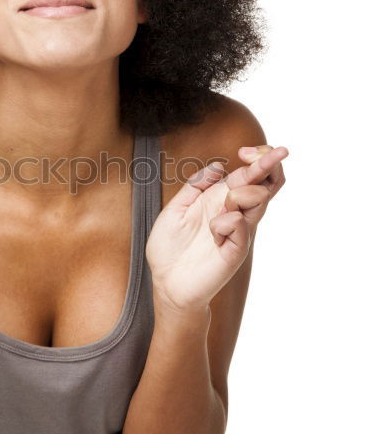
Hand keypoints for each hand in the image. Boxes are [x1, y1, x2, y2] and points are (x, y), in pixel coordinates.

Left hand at [145, 143, 287, 312]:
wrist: (165, 282)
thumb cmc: (169, 248)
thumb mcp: (176, 208)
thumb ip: (196, 185)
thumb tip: (219, 165)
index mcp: (220, 200)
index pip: (250, 175)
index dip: (257, 158)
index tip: (245, 150)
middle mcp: (235, 213)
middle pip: (268, 184)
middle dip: (268, 164)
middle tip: (260, 155)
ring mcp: (237, 232)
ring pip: (260, 200)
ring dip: (244, 192)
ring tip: (227, 201)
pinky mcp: (235, 251)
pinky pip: (241, 227)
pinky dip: (229, 221)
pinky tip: (214, 231)